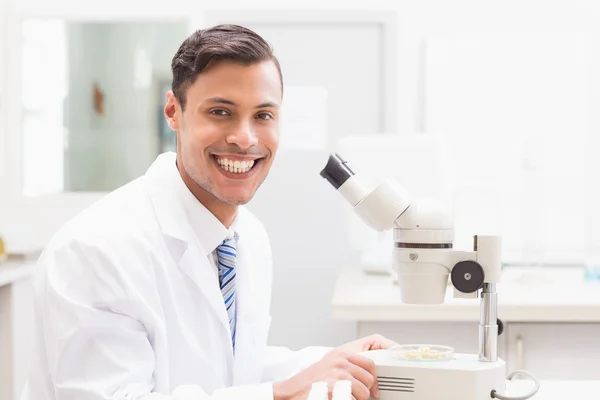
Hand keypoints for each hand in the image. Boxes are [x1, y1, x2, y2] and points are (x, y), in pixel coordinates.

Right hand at [273, 334, 396, 399]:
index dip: (390, 348)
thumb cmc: (313, 381)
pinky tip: (341, 398)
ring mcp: (337, 372)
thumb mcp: (332, 364)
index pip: (374, 342)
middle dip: (371, 385)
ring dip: (360, 397)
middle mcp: (341, 358)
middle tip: (368, 393)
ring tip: (348, 396)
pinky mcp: (334, 386)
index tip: (400, 354)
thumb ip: (351, 362)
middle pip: (372, 371)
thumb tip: (374, 370)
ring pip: (365, 387)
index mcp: (343, 351)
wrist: (293, 391)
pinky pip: (355, 397)